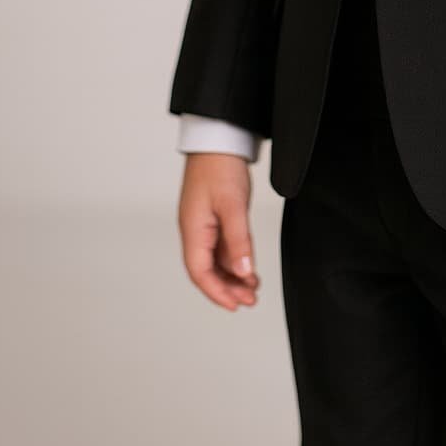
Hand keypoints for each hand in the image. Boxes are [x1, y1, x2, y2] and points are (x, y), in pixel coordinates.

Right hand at [177, 153, 260, 310]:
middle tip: (250, 300)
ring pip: (215, 261)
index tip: (234, 305)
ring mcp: (204, 225)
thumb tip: (243, 271)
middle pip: (207, 271)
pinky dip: (235, 260)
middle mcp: (195, 231)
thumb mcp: (233, 205)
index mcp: (193, 230)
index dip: (216, 292)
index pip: (200, 272)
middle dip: (227, 288)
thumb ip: (239, 240)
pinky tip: (248, 267)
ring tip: (253, 288)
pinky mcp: (214, 218)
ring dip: (232, 276)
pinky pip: (222, 247)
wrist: (218, 139)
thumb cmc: (219, 167)